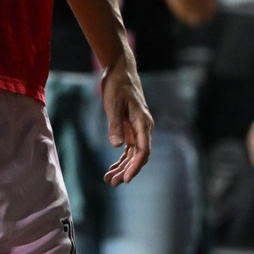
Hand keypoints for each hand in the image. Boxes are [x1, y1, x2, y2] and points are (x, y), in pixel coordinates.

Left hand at [100, 52, 153, 184]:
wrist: (119, 70)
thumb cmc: (118, 85)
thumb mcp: (114, 104)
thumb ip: (115, 124)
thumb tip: (116, 146)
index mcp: (143, 122)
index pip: (143, 150)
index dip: (136, 167)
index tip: (127, 178)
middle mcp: (143, 128)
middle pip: (138, 156)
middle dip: (127, 171)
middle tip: (113, 183)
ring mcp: (137, 128)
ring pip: (132, 154)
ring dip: (122, 167)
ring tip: (109, 179)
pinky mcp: (130, 127)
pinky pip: (128, 148)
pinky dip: (120, 158)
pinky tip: (112, 168)